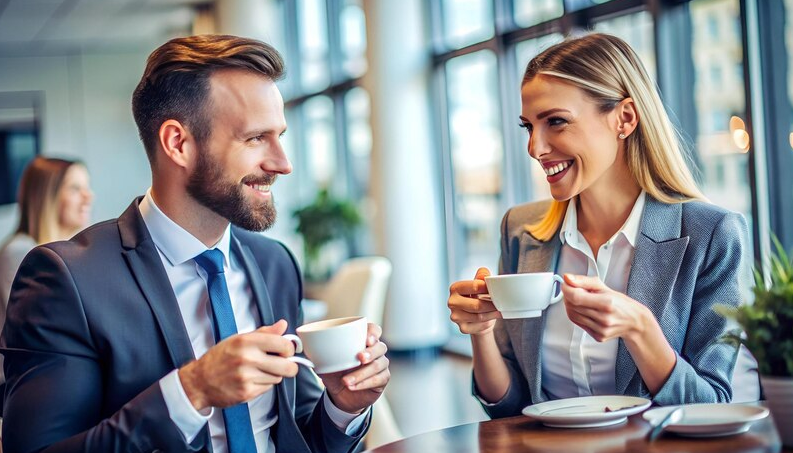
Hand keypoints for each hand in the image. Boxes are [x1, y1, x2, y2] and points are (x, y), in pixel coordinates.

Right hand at [179, 319, 298, 410]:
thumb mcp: (238, 339)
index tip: (287, 350)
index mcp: (246, 342)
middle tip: (285, 363)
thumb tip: (282, 325)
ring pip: (278, 378)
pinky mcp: (247, 393)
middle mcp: (247, 359)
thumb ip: (263, 332)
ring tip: (260, 370)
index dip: (289, 348)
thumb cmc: (218, 358)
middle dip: (290, 365)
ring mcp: (247, 377)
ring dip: (274, 375)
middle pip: (287, 366)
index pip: (283, 344)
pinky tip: (253, 379)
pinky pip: (267, 388)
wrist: (199, 381)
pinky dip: (264, 384)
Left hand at [321, 323, 389, 413]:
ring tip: (346, 381)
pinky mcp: (382, 379)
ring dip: (362, 373)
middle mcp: (375, 350)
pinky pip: (378, 379)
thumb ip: (316, 351)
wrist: (340, 395)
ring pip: (378, 365)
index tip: (366, 339)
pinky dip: (364, 383)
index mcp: (363, 340)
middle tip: (359, 357)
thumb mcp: (324, 361)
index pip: (374, 330)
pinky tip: (352, 387)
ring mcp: (380, 364)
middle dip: (371, 352)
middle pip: (380, 347)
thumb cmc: (335, 372)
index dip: (373, 332)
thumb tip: (302, 343)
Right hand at [448, 267, 501, 335]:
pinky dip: (488, 322)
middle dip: (492, 304)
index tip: (497, 289)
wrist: (476, 317)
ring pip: (479, 316)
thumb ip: (481, 277)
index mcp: (455, 288)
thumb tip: (484, 273)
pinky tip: (491, 318)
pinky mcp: (462, 328)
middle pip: (477, 304)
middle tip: (502, 303)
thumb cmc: (478, 298)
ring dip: (492, 313)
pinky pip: (480, 325)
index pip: (475, 286)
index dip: (488, 288)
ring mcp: (455, 316)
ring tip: (499, 310)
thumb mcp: (480, 286)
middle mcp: (452, 302)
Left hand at [560, 274, 650, 342]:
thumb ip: (583, 281)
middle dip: (569, 296)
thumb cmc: (620, 303)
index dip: (567, 290)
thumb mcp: (604, 287)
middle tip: (574, 291)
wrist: (634, 322)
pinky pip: (578, 324)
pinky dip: (577, 315)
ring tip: (580, 300)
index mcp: (607, 303)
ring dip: (571, 306)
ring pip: (573, 315)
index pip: (576, 297)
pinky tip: (584, 310)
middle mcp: (604, 318)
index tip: (566, 285)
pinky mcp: (598, 337)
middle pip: (573, 306)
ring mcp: (601, 329)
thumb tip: (567, 278)